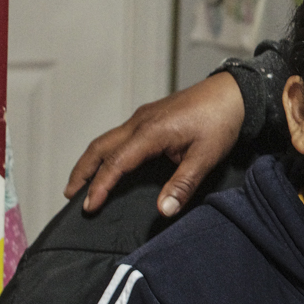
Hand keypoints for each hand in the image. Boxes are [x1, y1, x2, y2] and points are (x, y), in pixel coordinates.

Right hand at [64, 72, 244, 216]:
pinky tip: (109, 163)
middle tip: (69, 195)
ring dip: (91, 160)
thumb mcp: (206, 157)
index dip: (100, 186)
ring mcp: (143, 117)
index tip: (89, 206)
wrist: (234, 92)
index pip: (115, 163)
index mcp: (151, 132)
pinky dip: (106, 151)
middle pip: (99, 147)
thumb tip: (164, 210)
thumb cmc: (221, 120)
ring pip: (107, 139)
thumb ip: (183, 184)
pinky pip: (119, 135)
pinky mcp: (150, 116)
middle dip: (82, 172)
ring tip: (82, 182)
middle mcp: (140, 122)